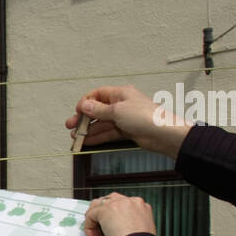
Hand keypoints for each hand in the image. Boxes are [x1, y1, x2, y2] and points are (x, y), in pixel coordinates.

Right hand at [66, 85, 191, 158]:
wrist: (163, 134)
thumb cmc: (146, 117)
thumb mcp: (117, 111)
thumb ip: (98, 110)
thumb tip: (85, 106)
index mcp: (120, 94)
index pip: (97, 95)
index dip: (85, 103)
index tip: (77, 113)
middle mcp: (121, 104)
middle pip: (97, 110)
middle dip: (84, 119)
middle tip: (71, 126)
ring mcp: (123, 118)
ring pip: (101, 123)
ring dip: (89, 130)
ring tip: (77, 137)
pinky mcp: (126, 130)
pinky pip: (107, 133)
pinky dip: (97, 137)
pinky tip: (87, 141)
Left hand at [83, 192, 157, 235]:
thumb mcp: (141, 232)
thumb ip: (131, 226)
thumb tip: (121, 230)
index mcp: (142, 207)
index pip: (123, 205)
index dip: (114, 217)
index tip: (111, 229)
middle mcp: (131, 202)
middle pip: (110, 201)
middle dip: (102, 214)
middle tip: (100, 231)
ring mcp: (118, 203)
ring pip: (98, 205)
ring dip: (94, 219)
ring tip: (96, 234)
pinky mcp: (106, 210)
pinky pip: (91, 215)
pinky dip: (89, 227)